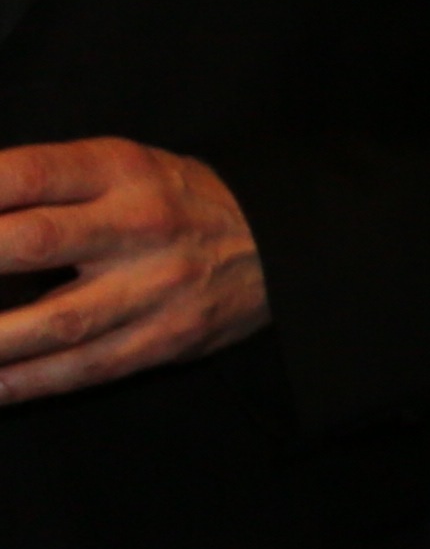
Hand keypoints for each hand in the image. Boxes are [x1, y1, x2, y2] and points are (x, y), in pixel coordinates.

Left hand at [0, 140, 268, 401]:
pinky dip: (28, 382)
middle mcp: (138, 224)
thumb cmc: (177, 201)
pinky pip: (87, 368)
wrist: (285, 246)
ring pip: (53, 322)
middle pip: (29, 242)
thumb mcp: (120, 166)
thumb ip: (44, 185)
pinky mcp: (167, 339)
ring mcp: (155, 287)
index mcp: (119, 169)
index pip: (21, 174)